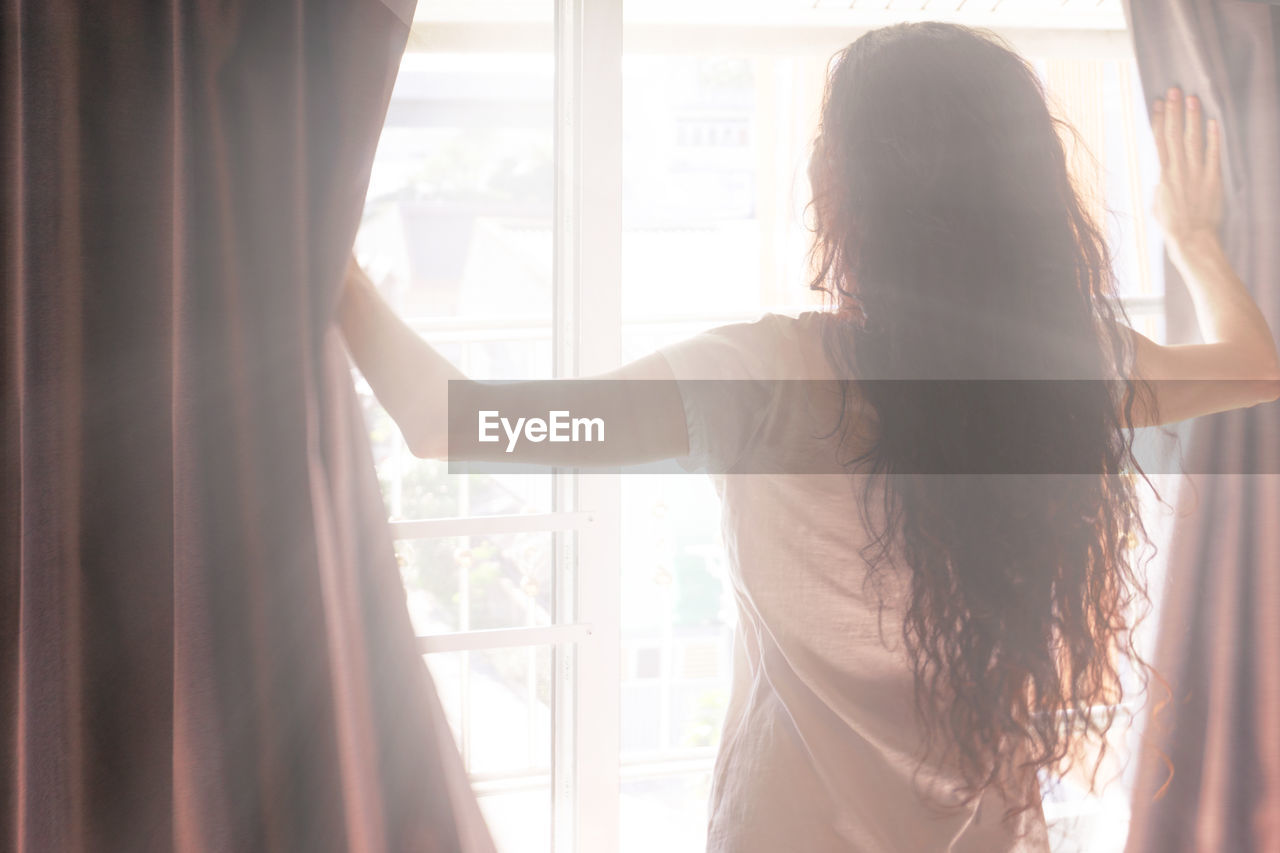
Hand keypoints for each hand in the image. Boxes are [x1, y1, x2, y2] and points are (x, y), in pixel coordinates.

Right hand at [1150, 87, 1223, 262]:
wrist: (1191, 239)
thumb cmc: (1171, 225)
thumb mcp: (1157, 203)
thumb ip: (1160, 185)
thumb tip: (1161, 177)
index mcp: (1162, 176)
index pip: (1160, 141)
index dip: (1159, 120)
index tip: (1158, 103)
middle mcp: (1178, 171)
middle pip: (1175, 135)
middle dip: (1174, 111)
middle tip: (1174, 90)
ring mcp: (1196, 174)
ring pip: (1193, 140)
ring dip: (1192, 118)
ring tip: (1192, 99)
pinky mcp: (1212, 180)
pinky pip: (1213, 155)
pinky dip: (1213, 138)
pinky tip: (1213, 122)